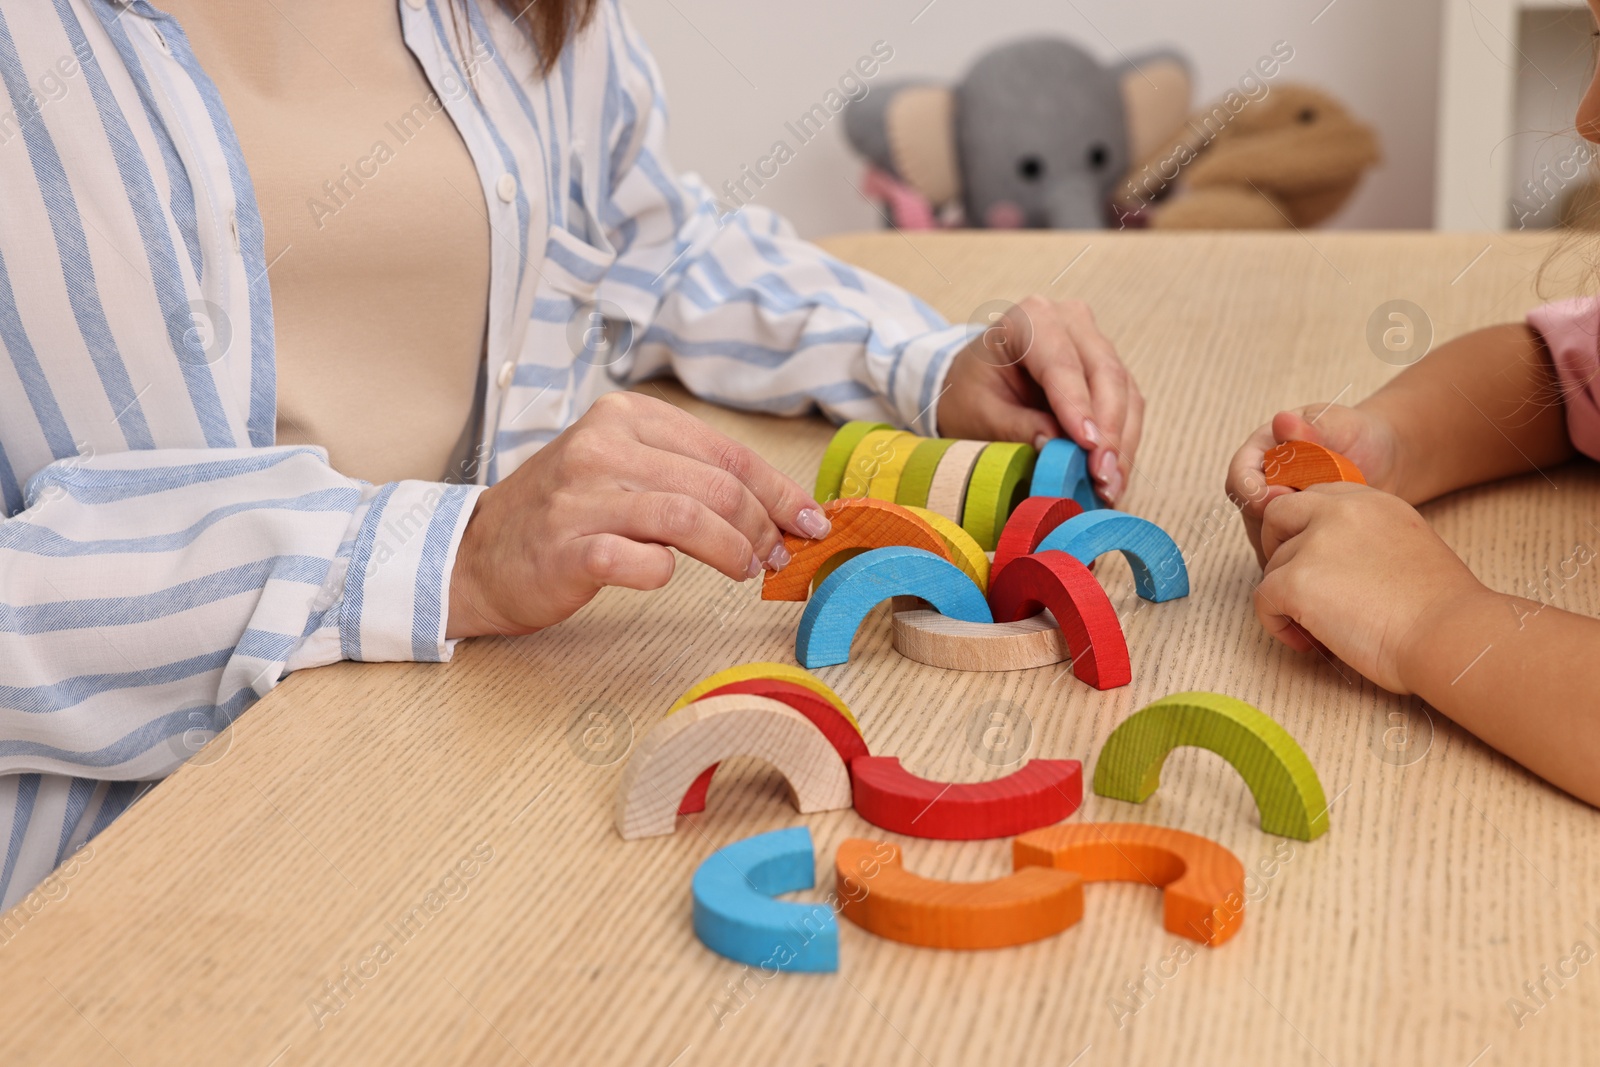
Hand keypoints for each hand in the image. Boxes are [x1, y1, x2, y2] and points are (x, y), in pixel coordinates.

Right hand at [446, 391, 829, 636]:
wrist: (477, 554)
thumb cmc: (566, 514)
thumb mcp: (625, 470)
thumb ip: (691, 477)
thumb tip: (780, 508)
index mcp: (626, 416)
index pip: (726, 450)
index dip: (779, 491)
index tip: (811, 521)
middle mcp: (602, 446)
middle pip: (718, 485)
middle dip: (764, 526)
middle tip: (777, 557)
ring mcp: (581, 497)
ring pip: (690, 517)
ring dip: (733, 550)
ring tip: (745, 570)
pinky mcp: (567, 549)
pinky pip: (641, 562)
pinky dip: (665, 573)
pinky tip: (663, 575)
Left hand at [936, 296, 1142, 505]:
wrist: (972, 382)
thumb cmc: (969, 393)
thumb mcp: (980, 414)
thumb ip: (1016, 427)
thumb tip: (1056, 445)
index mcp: (1029, 319)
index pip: (1062, 363)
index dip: (1079, 406)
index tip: (1089, 446)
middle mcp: (1070, 321)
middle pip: (1105, 374)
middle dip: (1109, 431)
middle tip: (1103, 477)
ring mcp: (1093, 343)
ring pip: (1124, 392)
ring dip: (1121, 442)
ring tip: (1109, 486)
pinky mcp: (1107, 370)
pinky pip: (1127, 405)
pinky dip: (1122, 442)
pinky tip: (1112, 476)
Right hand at [1226, 403, 1402, 565]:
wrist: (1382, 462)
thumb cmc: (1357, 436)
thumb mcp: (1339, 425)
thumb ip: (1311, 427)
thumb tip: (1283, 421)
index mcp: (1262, 453)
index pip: (1239, 477)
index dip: (1253, 491)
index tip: (1281, 495)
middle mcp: (1261, 486)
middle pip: (1249, 514)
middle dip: (1275, 522)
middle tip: (1310, 520)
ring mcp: (1274, 514)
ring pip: (1265, 540)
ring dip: (1291, 541)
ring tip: (1329, 531)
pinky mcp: (1290, 538)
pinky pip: (1285, 556)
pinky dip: (1303, 556)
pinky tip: (1331, 548)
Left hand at [1253, 483, 1484, 692]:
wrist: (1450, 636)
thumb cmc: (1440, 610)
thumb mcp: (1408, 548)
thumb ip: (1366, 541)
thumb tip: (1332, 565)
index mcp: (1372, 501)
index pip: (1316, 498)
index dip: (1305, 530)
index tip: (1317, 564)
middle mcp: (1340, 511)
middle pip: (1278, 516)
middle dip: (1277, 548)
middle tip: (1297, 587)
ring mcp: (1314, 543)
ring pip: (1273, 566)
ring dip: (1285, 598)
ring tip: (1318, 629)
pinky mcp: (1297, 580)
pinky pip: (1264, 598)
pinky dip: (1276, 623)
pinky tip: (1306, 642)